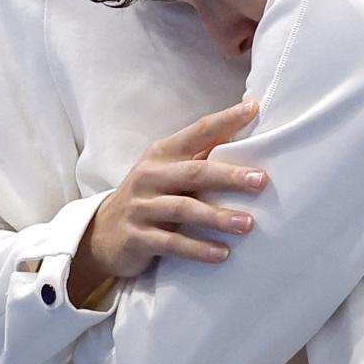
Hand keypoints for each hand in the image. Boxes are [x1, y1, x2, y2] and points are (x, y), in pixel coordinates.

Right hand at [70, 102, 267, 295]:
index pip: (197, 131)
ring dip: (217, 217)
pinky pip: (171, 243)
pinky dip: (198, 249)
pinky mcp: (137, 237)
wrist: (102, 233)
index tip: (254, 109)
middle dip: (229, 176)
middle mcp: (149, 176)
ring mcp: (141, 207)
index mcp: (161, 154)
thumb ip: (198, 157)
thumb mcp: (166, 172)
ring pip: (183, 209)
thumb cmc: (148, 197)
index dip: (225, 119)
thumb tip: (242, 137)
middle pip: (194, 172)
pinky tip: (222, 254)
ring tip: (247, 224)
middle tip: (261, 181)